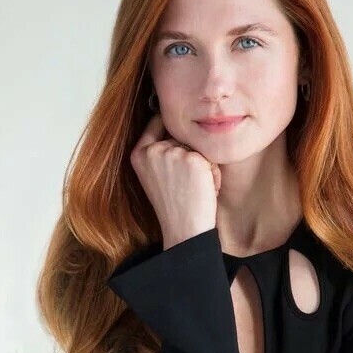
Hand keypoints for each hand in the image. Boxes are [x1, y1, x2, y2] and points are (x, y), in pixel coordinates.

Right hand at [130, 113, 221, 248]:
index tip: (182, 132)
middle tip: (187, 183)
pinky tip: (205, 190)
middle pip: (180, 136)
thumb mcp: (155, 175)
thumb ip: (159, 152)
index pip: (156, 122)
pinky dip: (213, 174)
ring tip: (195, 188)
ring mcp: (172, 153)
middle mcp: (152, 150)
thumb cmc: (174, 206)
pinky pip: (211, 158)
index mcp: (138, 154)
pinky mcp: (192, 159)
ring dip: (203, 166)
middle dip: (190, 155)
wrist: (184, 229)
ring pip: (197, 147)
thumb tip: (177, 125)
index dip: (171, 126)